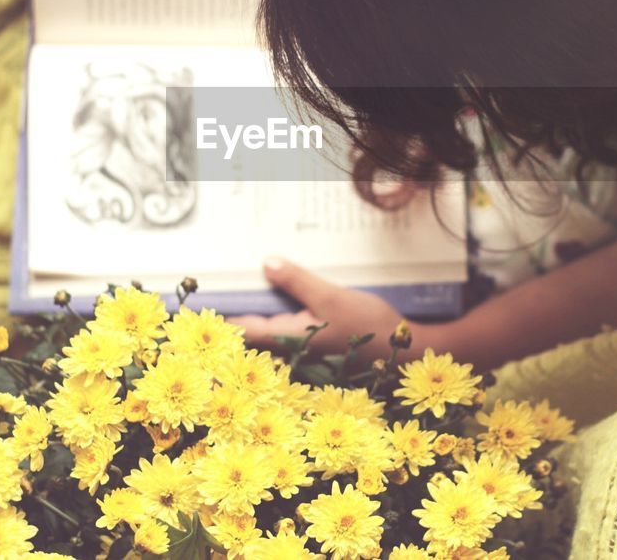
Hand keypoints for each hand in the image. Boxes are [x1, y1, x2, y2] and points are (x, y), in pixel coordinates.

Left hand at [229, 258, 403, 359]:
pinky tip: (293, 294)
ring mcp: (305, 350)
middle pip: (256, 328)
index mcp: (288, 339)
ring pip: (274, 327)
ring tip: (264, 281)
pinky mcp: (318, 346)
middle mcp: (292, 349)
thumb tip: (266, 264)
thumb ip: (297, 281)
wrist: (405, 352)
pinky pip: (292, 327)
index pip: (244, 329)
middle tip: (238, 278)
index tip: (211, 296)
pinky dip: (287, 311)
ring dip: (269, 307)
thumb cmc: (369, 327)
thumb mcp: (331, 296)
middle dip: (247, 305)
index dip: (226, 314)